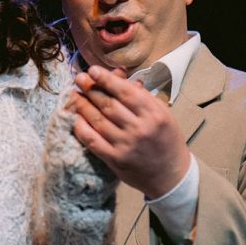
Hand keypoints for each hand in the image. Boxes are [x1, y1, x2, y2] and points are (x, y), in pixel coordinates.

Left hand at [70, 65, 190, 198]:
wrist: (171, 174)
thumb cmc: (166, 138)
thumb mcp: (161, 112)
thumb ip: (139, 95)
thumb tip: (117, 75)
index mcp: (153, 114)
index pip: (125, 92)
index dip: (106, 80)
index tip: (92, 70)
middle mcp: (139, 128)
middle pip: (108, 104)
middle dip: (90, 89)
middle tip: (79, 79)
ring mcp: (126, 145)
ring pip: (97, 120)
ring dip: (82, 106)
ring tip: (74, 95)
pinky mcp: (115, 160)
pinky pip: (92, 141)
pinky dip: (82, 128)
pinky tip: (76, 118)